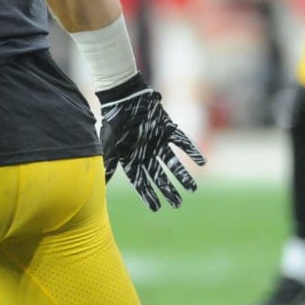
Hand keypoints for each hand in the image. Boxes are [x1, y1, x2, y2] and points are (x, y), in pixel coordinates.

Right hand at [97, 73, 205, 210]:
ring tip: (193, 189)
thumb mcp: (110, 146)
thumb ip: (110, 165)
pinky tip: (202, 162)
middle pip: (159, 176)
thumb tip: (102, 186)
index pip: (141, 182)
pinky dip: (192, 151)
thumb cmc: (115, 121)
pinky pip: (182, 143)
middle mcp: (146, 153)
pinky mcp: (168, 129)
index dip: (148, 195)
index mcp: (131, 158)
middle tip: (178, 204)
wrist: (124, 96)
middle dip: (168, 190)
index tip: (157, 208)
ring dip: (182, 176)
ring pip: (173, 163)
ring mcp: (158, 142)